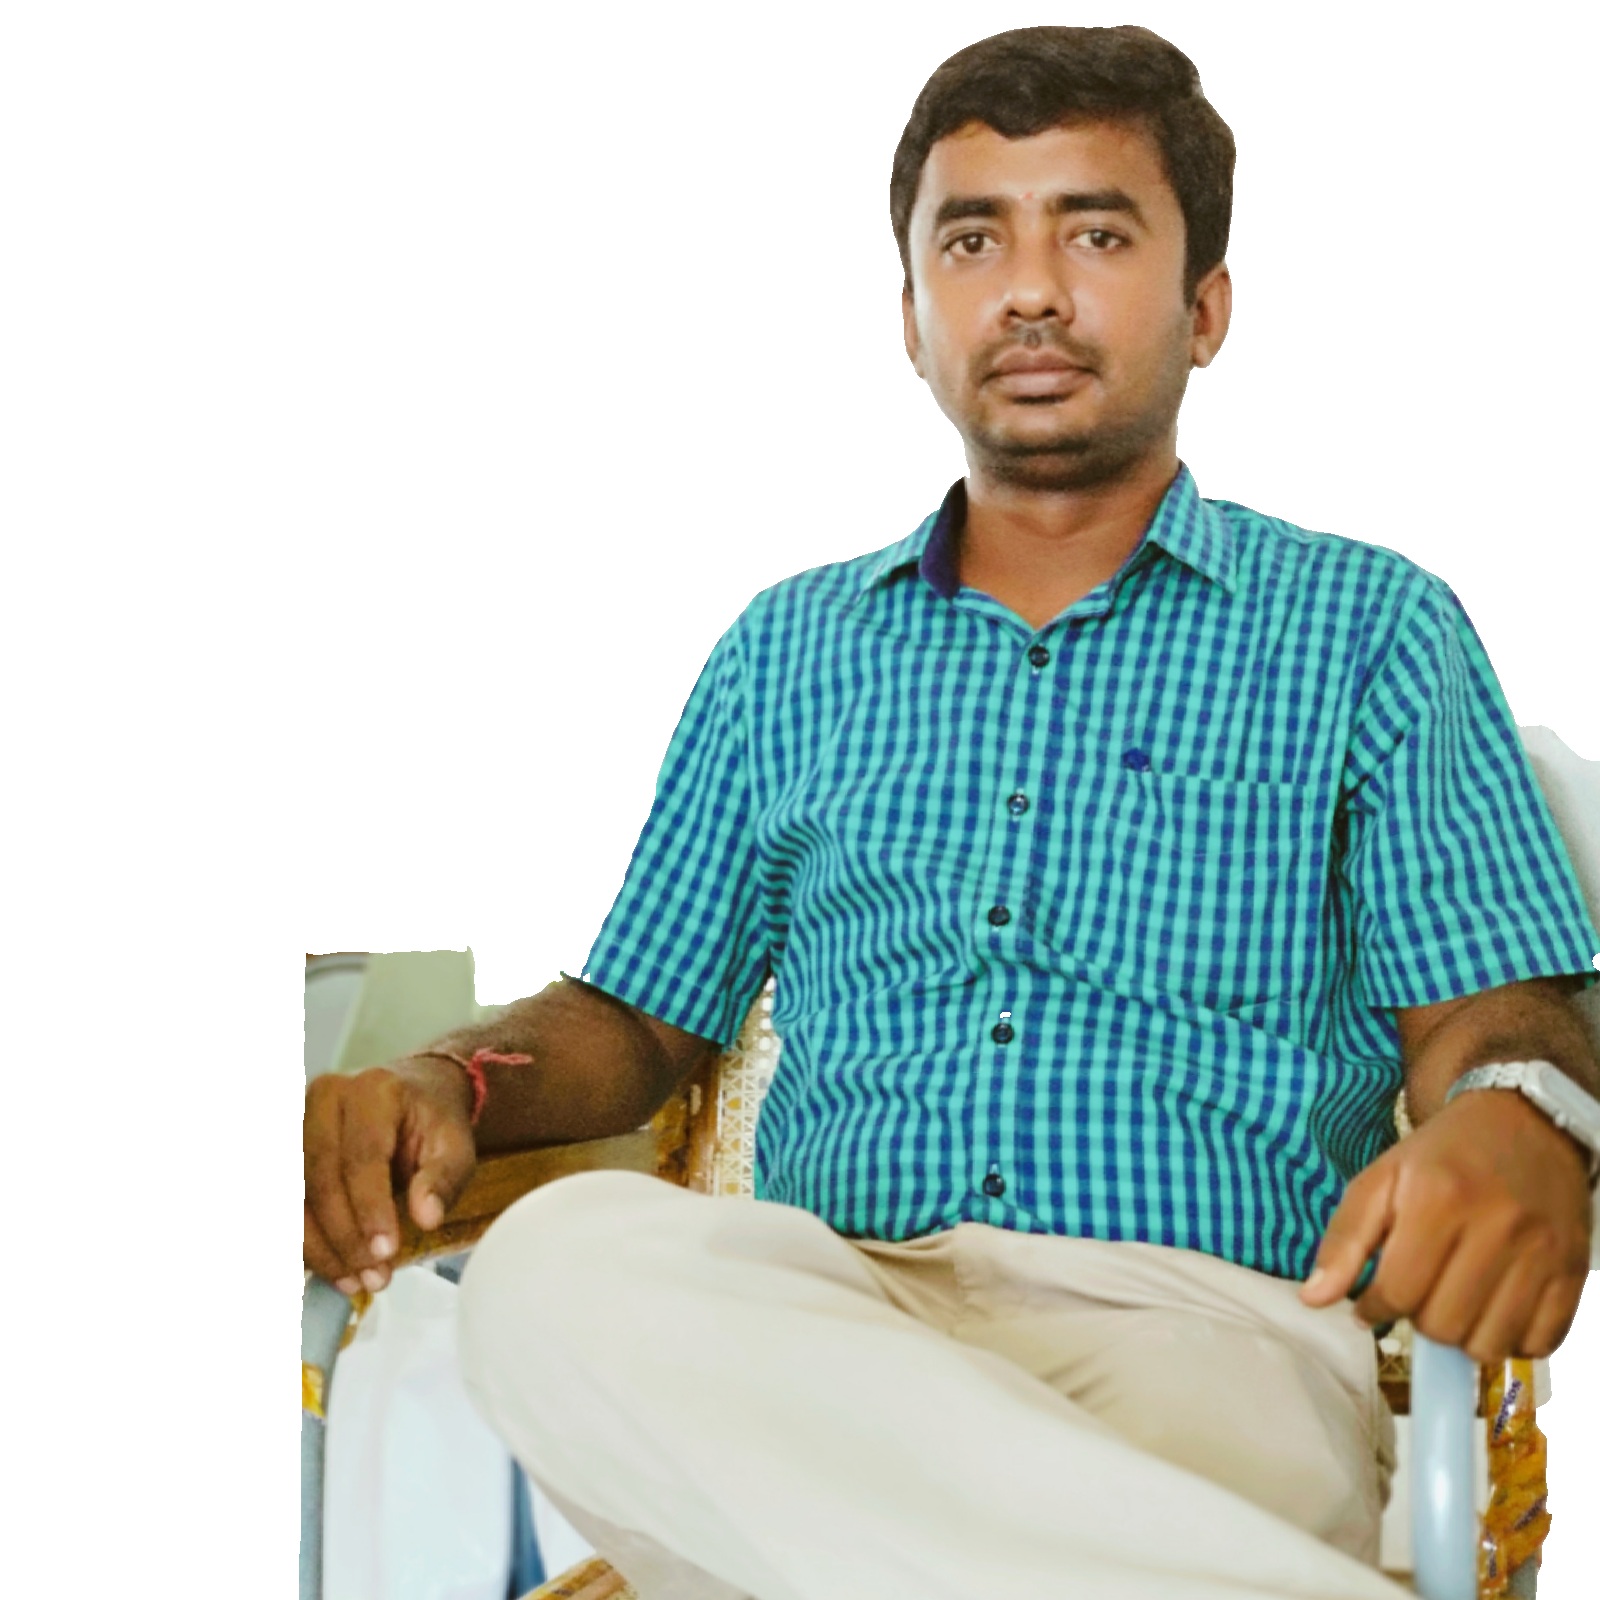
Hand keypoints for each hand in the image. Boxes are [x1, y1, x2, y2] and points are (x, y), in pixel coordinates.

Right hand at [303, 1055, 476, 1295]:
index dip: (369, 1209)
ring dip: (320, 1247)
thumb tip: (427, 1218)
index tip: (386, 1253)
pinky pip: (283, 1201)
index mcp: (373, 1090)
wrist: (410, 1097)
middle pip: (320, 1177)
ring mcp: (298, 1120)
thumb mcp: (456, 1147)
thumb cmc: (432, 1124)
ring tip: (354, 1281)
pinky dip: (302, 1240)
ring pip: (294, 1194)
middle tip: (374, 1277)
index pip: (362, 1156)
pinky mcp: (284, 1146)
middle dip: (345, 1237)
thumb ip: (443, 1180)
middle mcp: (326, 1098)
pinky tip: (328, 1268)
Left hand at [1299, 1089, 1593, 1363]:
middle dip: (1419, 1320)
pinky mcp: (1574, 1271)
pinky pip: (1540, 1342)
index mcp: (1439, 1198)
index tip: (1372, 1304)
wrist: (1525, 1124)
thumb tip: (1314, 1299)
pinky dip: (1512, 1340)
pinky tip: (1493, 1309)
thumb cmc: (1443, 1155)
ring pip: (1491, 1343)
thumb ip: (1345, 1239)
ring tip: (1454, 1302)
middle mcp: (1497, 1226)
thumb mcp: (1381, 1178)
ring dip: (1463, 1336)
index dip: (1376, 1308)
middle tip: (1418, 1294)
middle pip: (1444, 1324)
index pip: (1399, 1291)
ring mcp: (1542, 1252)